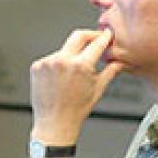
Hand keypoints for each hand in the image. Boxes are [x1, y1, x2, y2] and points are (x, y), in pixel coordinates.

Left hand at [30, 29, 122, 144]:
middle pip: (78, 35)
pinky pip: (51, 58)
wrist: (55, 122)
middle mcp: (63, 61)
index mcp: (81, 66)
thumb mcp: (98, 89)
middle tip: (95, 39)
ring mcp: (48, 62)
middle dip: (89, 35)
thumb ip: (111, 71)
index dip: (104, 37)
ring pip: (64, 49)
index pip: (96, 43)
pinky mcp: (37, 66)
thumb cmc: (76, 110)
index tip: (107, 34)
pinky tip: (60, 78)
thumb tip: (120, 61)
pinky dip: (58, 63)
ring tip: (73, 74)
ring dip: (72, 55)